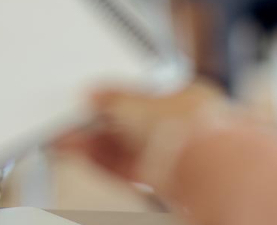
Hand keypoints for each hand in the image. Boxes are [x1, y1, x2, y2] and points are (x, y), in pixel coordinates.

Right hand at [55, 83, 232, 188]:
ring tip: (63, 138)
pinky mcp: (162, 183)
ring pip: (124, 147)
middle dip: (97, 123)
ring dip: (91, 143)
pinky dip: (98, 160)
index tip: (88, 99)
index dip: (113, 97)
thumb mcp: (143, 101)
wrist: (214, 167)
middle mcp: (182, 127)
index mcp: (187, 97)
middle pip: (130, 124)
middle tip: (67, 121)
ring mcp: (173, 156)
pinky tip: (77, 152)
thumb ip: (114, 98)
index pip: (142, 95)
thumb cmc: (197, 125)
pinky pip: (123, 167)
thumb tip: (94, 95)